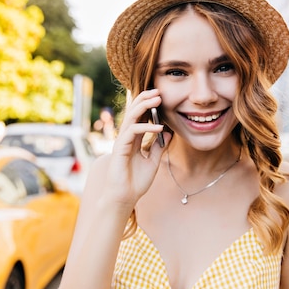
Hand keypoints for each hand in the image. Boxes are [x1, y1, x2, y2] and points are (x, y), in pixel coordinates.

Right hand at [106, 89, 167, 205]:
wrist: (124, 198)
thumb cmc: (136, 182)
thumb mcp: (153, 162)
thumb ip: (158, 147)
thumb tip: (168, 133)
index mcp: (133, 140)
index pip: (140, 117)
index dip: (149, 105)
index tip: (161, 97)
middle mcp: (126, 138)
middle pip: (133, 112)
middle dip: (145, 100)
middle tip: (159, 91)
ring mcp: (122, 142)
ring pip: (131, 117)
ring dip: (144, 107)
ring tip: (157, 100)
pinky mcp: (120, 149)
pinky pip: (132, 132)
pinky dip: (145, 127)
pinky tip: (159, 127)